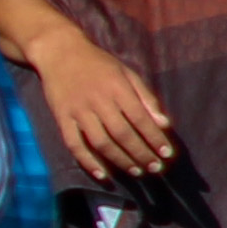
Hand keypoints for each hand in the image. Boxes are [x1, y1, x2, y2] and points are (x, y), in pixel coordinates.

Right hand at [21, 14, 176, 181]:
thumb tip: (163, 124)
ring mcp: (78, 111)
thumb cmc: (98, 64)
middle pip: (122, 134)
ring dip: (121, 161)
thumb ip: (145, 97)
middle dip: (141, 154)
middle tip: (155, 169)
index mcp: (117, 87)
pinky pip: (75, 145)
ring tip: (137, 172)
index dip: (154, 138)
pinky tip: (103, 175)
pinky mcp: (62, 118)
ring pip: (101, 143)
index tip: (167, 154)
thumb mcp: (126, 73)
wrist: (59, 52)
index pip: (140, 119)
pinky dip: (88, 162)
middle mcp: (98, 101)